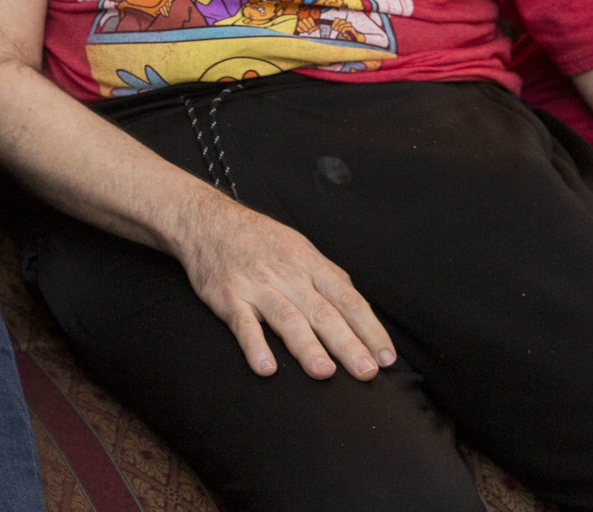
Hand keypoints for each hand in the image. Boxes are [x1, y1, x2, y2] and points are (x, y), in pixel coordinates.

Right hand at [174, 197, 393, 380]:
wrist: (206, 220)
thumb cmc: (257, 237)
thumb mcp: (298, 246)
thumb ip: (326, 274)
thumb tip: (354, 299)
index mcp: (309, 264)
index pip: (348, 299)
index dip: (369, 329)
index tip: (386, 356)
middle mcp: (287, 275)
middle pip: (323, 312)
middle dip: (347, 344)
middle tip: (366, 371)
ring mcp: (256, 286)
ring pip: (286, 318)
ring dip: (306, 346)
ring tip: (324, 372)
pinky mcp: (227, 296)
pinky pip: (242, 323)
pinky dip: (255, 346)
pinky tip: (266, 367)